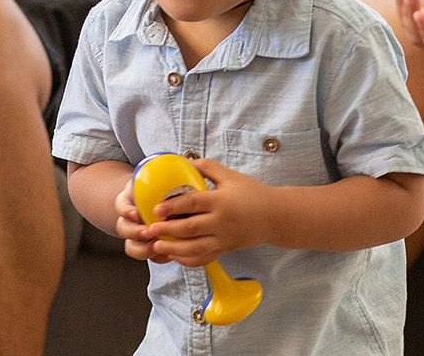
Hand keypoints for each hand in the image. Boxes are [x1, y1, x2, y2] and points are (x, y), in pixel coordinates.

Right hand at [114, 178, 169, 263]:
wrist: (166, 200)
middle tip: (149, 232)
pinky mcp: (151, 247)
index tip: (135, 213)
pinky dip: (157, 257)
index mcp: (132, 200)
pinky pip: (148, 257)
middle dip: (134, 232)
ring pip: (131, 247)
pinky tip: (167, 254)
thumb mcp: (161, 178)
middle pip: (123, 229)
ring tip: (157, 247)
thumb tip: (190, 163)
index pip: (121, 205)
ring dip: (142, 249)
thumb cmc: (167, 187)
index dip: (126, 211)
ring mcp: (139, 234)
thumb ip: (168, 174)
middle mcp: (131, 218)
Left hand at [134, 158, 272, 266]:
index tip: (156, 208)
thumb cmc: (252, 193)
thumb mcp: (231, 176)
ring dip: (174, 249)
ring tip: (157, 246)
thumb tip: (185, 162)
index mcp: (221, 201)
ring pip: (195, 248)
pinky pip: (204, 258)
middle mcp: (221, 222)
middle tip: (149, 229)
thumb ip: (207, 168)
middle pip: (190, 229)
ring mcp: (223, 239)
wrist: (274, 216)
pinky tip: (175, 256)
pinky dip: (188, 260)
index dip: (172, 206)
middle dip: (167, 230)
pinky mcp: (225, 249)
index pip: (192, 204)